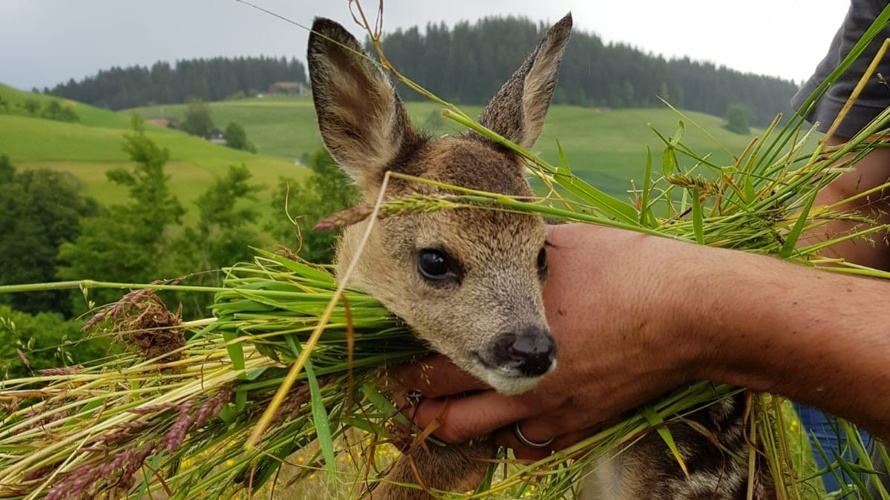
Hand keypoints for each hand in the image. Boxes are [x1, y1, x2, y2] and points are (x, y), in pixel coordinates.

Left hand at [395, 224, 700, 459]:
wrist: (694, 312)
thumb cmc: (627, 270)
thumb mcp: (559, 246)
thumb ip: (513, 252)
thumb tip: (488, 238)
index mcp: (511, 341)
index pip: (433, 370)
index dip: (403, 369)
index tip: (389, 360)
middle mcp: (525, 388)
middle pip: (447, 418)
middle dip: (419, 409)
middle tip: (405, 393)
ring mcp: (554, 413)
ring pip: (483, 440)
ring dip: (459, 426)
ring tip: (445, 408)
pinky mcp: (581, 425)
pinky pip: (526, 451)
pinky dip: (504, 439)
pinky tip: (501, 419)